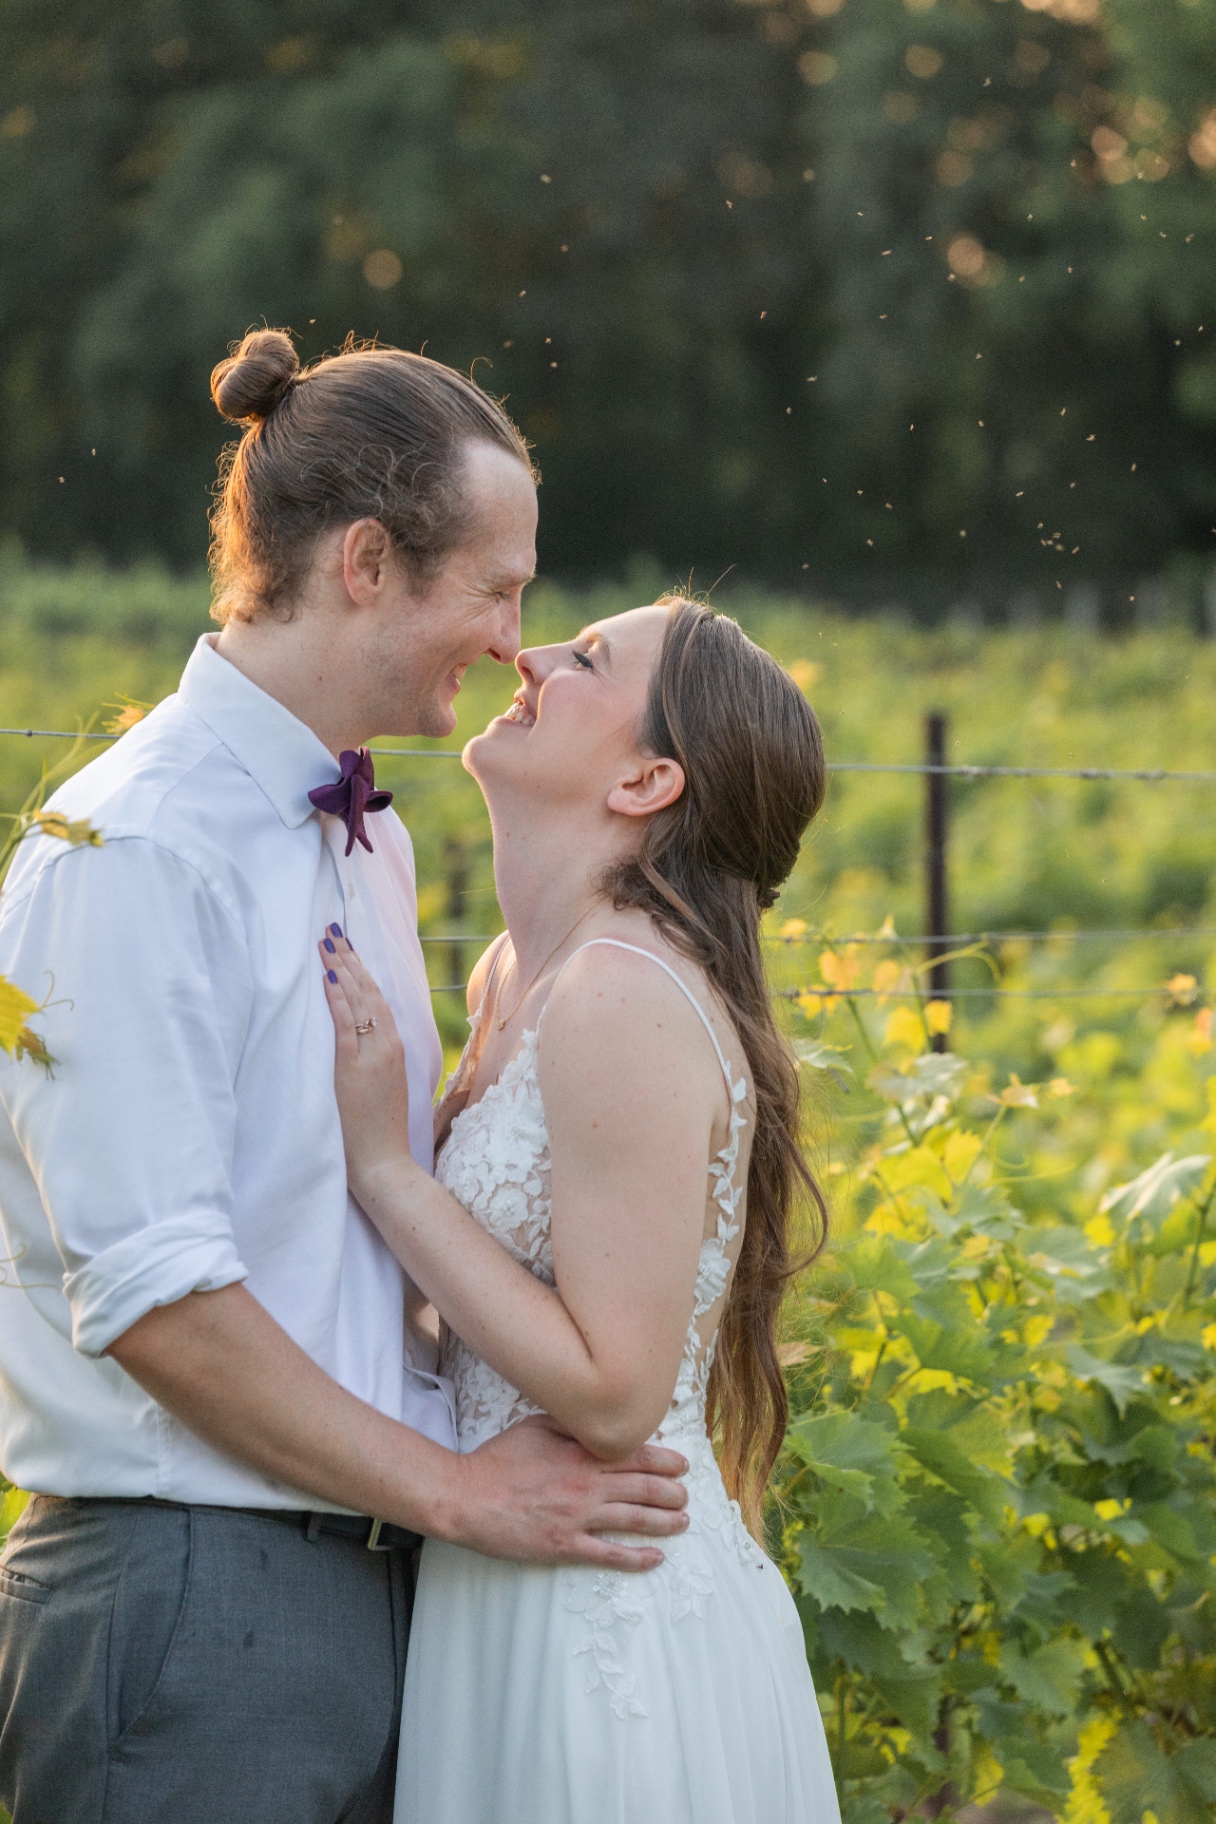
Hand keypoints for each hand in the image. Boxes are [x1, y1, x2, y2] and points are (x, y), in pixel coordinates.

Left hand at [319, 928, 413, 1194]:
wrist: (384, 1163)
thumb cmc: (381, 1132)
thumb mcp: (384, 1088)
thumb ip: (376, 1062)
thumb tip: (363, 1043)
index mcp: (396, 1048)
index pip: (378, 999)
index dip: (362, 972)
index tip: (348, 948)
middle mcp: (388, 1046)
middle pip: (369, 992)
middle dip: (350, 959)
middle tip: (334, 931)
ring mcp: (373, 1056)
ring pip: (358, 1001)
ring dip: (341, 968)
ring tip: (327, 942)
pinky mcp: (354, 1069)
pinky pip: (345, 1025)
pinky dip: (336, 998)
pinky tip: (326, 976)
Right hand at [445, 1416, 689, 1570]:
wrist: (467, 1498)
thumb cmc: (499, 1459)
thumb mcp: (536, 1426)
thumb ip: (572, 1423)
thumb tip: (601, 1421)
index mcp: (582, 1454)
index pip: (637, 1456)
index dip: (665, 1461)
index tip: (682, 1465)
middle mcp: (588, 1485)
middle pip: (644, 1488)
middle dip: (672, 1492)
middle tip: (686, 1496)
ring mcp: (579, 1518)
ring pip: (635, 1520)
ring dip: (664, 1522)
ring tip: (683, 1521)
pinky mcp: (566, 1546)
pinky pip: (610, 1555)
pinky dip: (637, 1557)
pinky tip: (656, 1557)